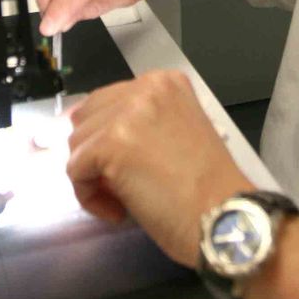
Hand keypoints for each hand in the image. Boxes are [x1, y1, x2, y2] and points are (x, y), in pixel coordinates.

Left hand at [65, 70, 251, 265]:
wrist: (223, 217)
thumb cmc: (207, 188)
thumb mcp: (177, 134)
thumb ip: (140, 124)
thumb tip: (92, 137)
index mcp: (165, 82)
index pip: (107, 102)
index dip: (108, 139)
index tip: (133, 169)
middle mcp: (145, 88)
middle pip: (86, 119)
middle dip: (96, 155)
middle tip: (125, 186)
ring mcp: (126, 114)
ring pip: (76, 145)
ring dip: (93, 178)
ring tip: (125, 201)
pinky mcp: (110, 144)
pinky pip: (75, 171)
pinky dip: (89, 197)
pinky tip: (119, 211)